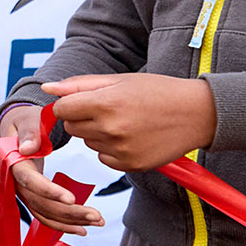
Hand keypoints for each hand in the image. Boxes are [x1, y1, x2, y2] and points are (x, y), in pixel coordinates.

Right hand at [0, 102, 105, 235]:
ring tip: (97, 222)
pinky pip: (46, 215)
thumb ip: (30, 132)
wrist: (18, 128)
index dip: (49, 192)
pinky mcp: (34, 197)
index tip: (71, 199)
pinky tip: (83, 228)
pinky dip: (64, 224)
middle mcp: (17, 183)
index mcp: (14, 163)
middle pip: (41, 204)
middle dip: (69, 213)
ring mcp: (24, 193)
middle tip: (96, 216)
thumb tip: (27, 148)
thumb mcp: (28, 120)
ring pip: (45, 214)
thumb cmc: (25, 121)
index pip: (30, 182)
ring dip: (70, 221)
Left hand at [44, 74, 216, 173]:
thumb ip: (79, 85)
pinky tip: (133, 136)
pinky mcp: (130, 165)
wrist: (197, 114)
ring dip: (98, 133)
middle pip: (72, 128)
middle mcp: (110, 129)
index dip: (70, 104)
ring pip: (88, 143)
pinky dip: (112, 149)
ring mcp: (121, 150)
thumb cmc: (157, 91)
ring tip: (126, 121)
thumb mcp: (119, 80)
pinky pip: (104, 157)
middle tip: (110, 109)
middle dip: (83, 118)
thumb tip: (47, 89)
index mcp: (105, 104)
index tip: (84, 100)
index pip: (61, 110)